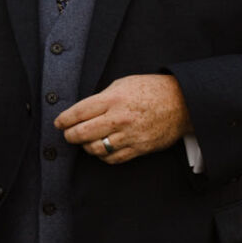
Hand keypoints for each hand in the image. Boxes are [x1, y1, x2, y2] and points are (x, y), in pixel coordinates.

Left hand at [55, 74, 191, 164]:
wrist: (182, 103)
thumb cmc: (151, 90)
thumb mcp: (123, 84)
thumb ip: (102, 97)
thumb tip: (82, 111)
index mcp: (113, 99)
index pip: (79, 112)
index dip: (64, 120)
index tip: (59, 123)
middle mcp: (119, 118)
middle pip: (82, 133)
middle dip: (70, 136)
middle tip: (68, 135)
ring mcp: (129, 135)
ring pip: (95, 149)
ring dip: (86, 147)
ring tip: (85, 142)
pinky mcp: (139, 148)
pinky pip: (113, 158)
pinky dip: (103, 156)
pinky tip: (101, 149)